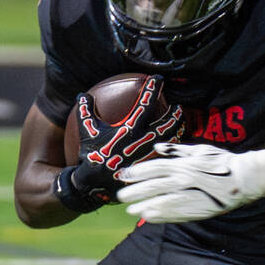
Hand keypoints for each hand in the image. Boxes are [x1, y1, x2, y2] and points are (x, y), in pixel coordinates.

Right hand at [57, 90, 183, 211]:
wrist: (94, 185)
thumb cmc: (91, 156)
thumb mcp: (86, 131)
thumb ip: (85, 111)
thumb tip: (83, 95)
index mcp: (127, 129)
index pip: (144, 105)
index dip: (152, 90)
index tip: (158, 80)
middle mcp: (141, 141)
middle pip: (165, 123)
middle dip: (174, 113)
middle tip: (178, 106)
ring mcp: (147, 155)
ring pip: (169, 139)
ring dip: (177, 128)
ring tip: (181, 122)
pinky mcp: (150, 167)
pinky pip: (167, 155)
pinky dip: (174, 147)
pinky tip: (177, 144)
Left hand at [118, 143, 264, 222]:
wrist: (245, 179)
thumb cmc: (222, 162)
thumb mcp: (200, 149)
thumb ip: (176, 151)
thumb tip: (157, 148)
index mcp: (182, 164)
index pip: (153, 168)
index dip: (136, 172)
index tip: (123, 176)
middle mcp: (182, 180)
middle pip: (152, 187)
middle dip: (134, 192)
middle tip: (121, 196)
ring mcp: (189, 196)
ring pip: (160, 203)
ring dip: (143, 207)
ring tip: (131, 210)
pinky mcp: (196, 210)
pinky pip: (174, 215)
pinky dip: (160, 216)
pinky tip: (148, 218)